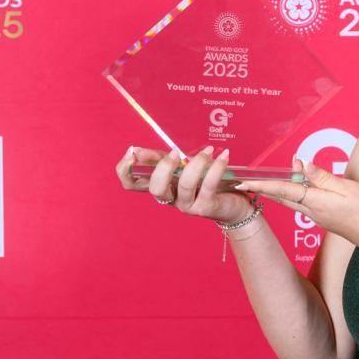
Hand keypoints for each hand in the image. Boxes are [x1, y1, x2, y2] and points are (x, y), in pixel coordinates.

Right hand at [114, 146, 253, 223]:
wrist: (232, 205)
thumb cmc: (205, 183)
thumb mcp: (182, 167)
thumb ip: (162, 159)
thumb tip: (138, 150)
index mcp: (160, 186)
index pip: (131, 184)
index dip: (125, 170)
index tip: (132, 151)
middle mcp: (170, 198)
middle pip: (155, 189)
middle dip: (163, 168)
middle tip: (175, 152)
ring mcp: (187, 205)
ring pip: (185, 185)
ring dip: (196, 163)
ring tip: (208, 150)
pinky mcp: (206, 207)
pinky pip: (208, 185)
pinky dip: (216, 167)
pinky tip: (223, 156)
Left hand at [236, 160, 358, 247]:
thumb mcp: (348, 188)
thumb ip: (323, 177)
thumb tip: (302, 165)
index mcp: (316, 202)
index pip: (283, 191)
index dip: (262, 185)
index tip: (243, 182)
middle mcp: (314, 212)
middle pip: (283, 198)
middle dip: (263, 189)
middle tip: (244, 182)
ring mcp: (320, 217)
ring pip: (293, 201)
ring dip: (278, 190)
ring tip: (265, 180)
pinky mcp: (327, 219)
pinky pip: (304, 204)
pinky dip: (295, 193)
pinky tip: (298, 185)